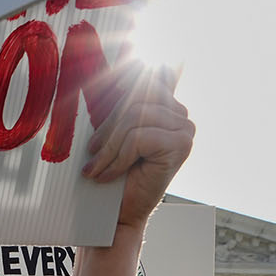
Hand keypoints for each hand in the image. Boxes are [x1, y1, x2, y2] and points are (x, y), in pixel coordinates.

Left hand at [82, 66, 194, 229]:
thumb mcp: (113, 132)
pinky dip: (118, 157)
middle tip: (91, 154)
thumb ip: (123, 102)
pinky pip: (139, 136)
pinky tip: (109, 175)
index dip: (126, 83)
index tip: (114, 88)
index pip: (148, 78)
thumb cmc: (113, 175)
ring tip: (97, 168)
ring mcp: (185, 130)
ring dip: (109, 147)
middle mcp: (181, 116)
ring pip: (135, 117)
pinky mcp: (181, 145)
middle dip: (108, 127)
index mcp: (168, 107)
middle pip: (136, 98)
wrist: (117, 215)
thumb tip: (134, 60)